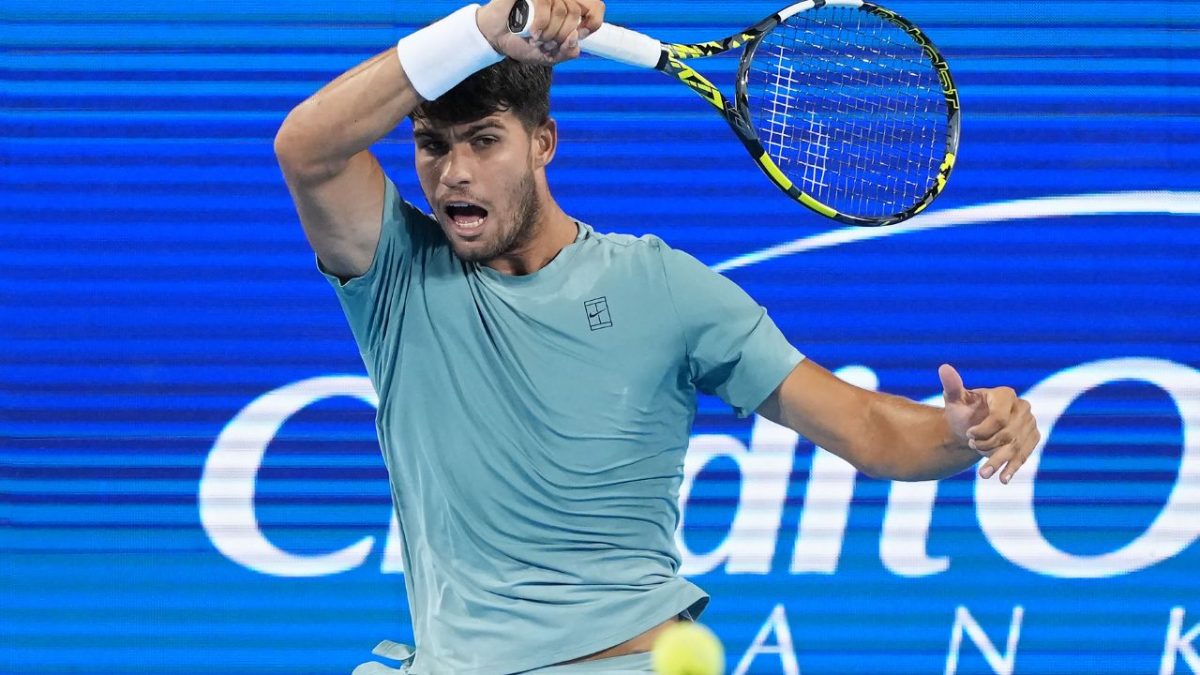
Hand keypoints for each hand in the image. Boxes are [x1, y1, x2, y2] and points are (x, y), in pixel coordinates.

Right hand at [477, 0, 604, 64]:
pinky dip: (540, 23)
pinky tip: (532, 33)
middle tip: (546, 43)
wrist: (495, 38)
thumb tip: (575, 38)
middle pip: (576, 12)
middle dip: (561, 35)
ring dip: (549, 32)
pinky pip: (545, 2)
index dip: (593, 21)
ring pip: (562, 9)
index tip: (577, 35)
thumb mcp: (549, 56)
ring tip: (535, 39)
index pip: (596, 7)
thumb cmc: (522, 42)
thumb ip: (567, 51)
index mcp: (568, 9)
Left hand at [939, 364, 1040, 483]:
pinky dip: (1013, 467)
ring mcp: (1030, 423)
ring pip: (1016, 447)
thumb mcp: (955, 400)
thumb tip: (944, 368)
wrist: (971, 429)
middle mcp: (1022, 407)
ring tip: (983, 475)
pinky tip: (1002, 479)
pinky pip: (1024, 454)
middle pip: (1009, 434)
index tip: (969, 436)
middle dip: (989, 445)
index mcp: (1005, 394)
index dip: (983, 430)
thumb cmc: (962, 412)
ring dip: (999, 461)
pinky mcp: (1032, 438)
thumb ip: (952, 386)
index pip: (1000, 417)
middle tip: (972, 448)